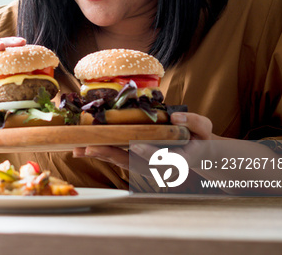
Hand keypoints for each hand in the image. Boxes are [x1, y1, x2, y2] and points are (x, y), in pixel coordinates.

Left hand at [73, 112, 217, 170]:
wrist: (196, 152)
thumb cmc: (199, 139)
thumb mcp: (204, 129)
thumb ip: (195, 122)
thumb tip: (177, 116)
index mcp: (174, 159)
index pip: (159, 158)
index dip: (148, 153)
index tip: (136, 146)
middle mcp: (154, 165)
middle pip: (130, 161)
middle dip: (110, 154)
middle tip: (89, 149)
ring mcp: (142, 164)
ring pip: (118, 160)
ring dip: (99, 155)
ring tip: (78, 150)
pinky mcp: (134, 159)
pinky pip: (115, 156)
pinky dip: (99, 152)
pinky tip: (82, 148)